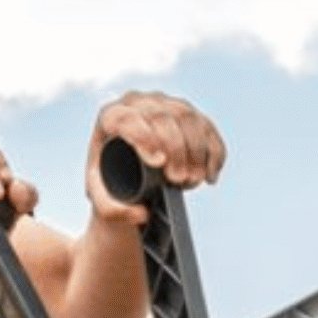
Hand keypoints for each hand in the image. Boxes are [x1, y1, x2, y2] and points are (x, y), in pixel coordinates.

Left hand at [86, 92, 225, 223]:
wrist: (127, 178)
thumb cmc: (112, 186)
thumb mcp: (103, 201)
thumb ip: (112, 211)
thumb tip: (142, 213)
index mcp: (111, 117)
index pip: (129, 119)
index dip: (146, 138)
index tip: (158, 163)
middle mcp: (138, 103)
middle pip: (162, 117)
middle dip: (176, 150)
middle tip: (178, 180)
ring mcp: (165, 104)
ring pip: (189, 118)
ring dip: (197, 152)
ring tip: (192, 181)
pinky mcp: (188, 114)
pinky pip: (207, 128)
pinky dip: (214, 153)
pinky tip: (210, 175)